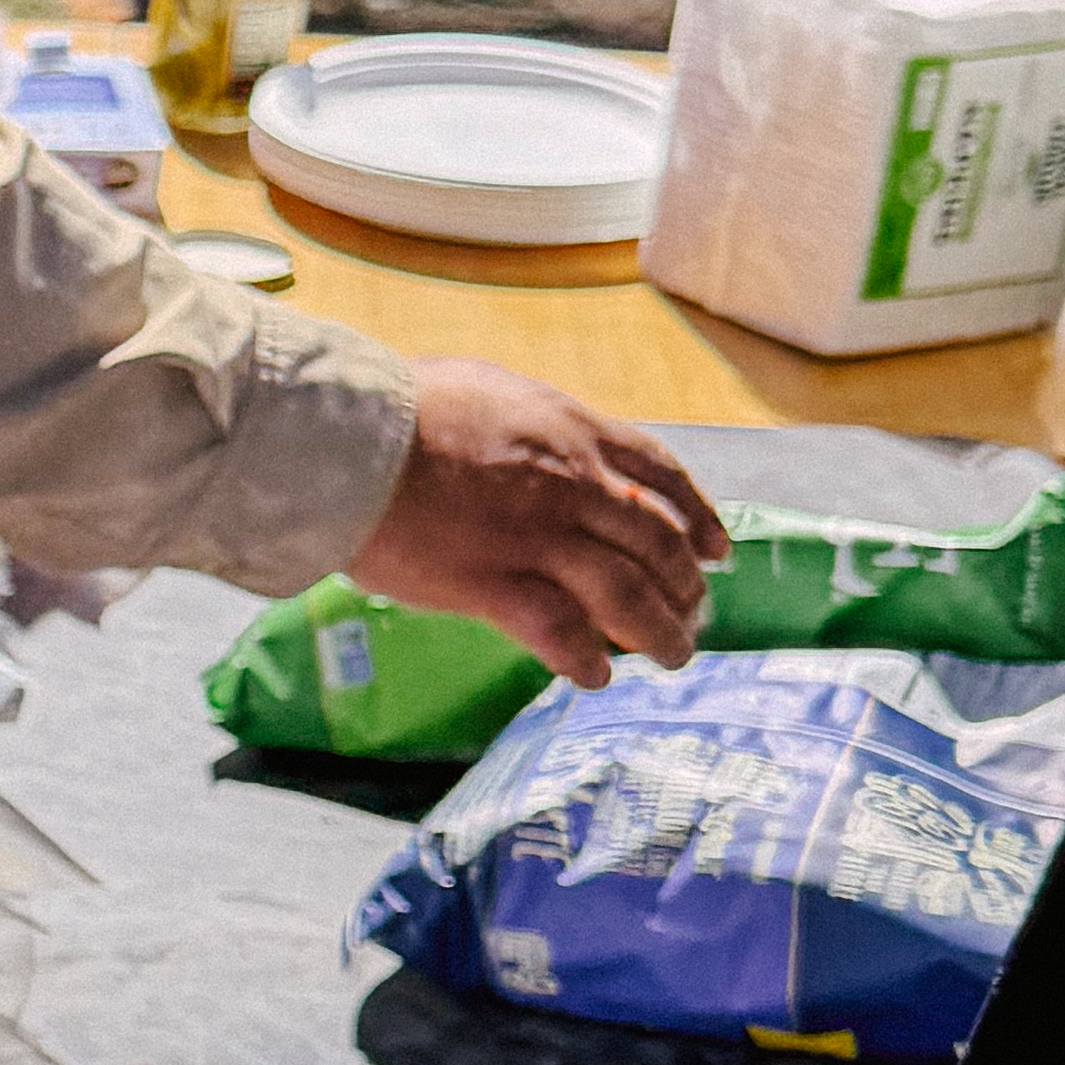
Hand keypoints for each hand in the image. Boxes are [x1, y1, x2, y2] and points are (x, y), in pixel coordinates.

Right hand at [349, 364, 730, 689]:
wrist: (348, 439)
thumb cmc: (398, 407)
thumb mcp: (487, 389)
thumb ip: (528, 422)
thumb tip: (535, 436)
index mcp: (572, 433)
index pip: (660, 475)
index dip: (698, 515)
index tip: (717, 549)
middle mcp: (571, 487)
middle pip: (656, 543)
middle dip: (685, 585)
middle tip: (694, 613)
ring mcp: (537, 539)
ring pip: (627, 594)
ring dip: (659, 632)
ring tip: (672, 656)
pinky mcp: (494, 584)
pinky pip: (561, 633)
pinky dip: (586, 659)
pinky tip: (594, 676)